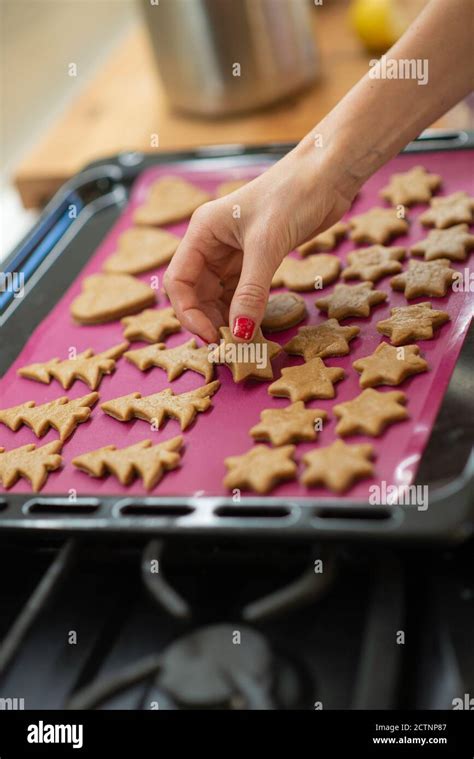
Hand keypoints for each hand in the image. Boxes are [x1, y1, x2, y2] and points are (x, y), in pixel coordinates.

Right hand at [164, 138, 357, 342]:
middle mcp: (211, 243)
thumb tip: (239, 333)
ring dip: (227, 318)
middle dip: (208, 320)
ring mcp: (233, 252)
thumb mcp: (267, 245)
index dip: (189, 314)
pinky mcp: (255, 258)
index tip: (213, 336)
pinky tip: (255, 326)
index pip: (179, 282)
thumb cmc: (293, 194)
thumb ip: (251, 291)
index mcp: (202, 232)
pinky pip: (241, 292)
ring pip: (219, 296)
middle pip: (196, 293)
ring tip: (244, 341)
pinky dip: (245, 311)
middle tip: (230, 346)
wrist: (328, 174)